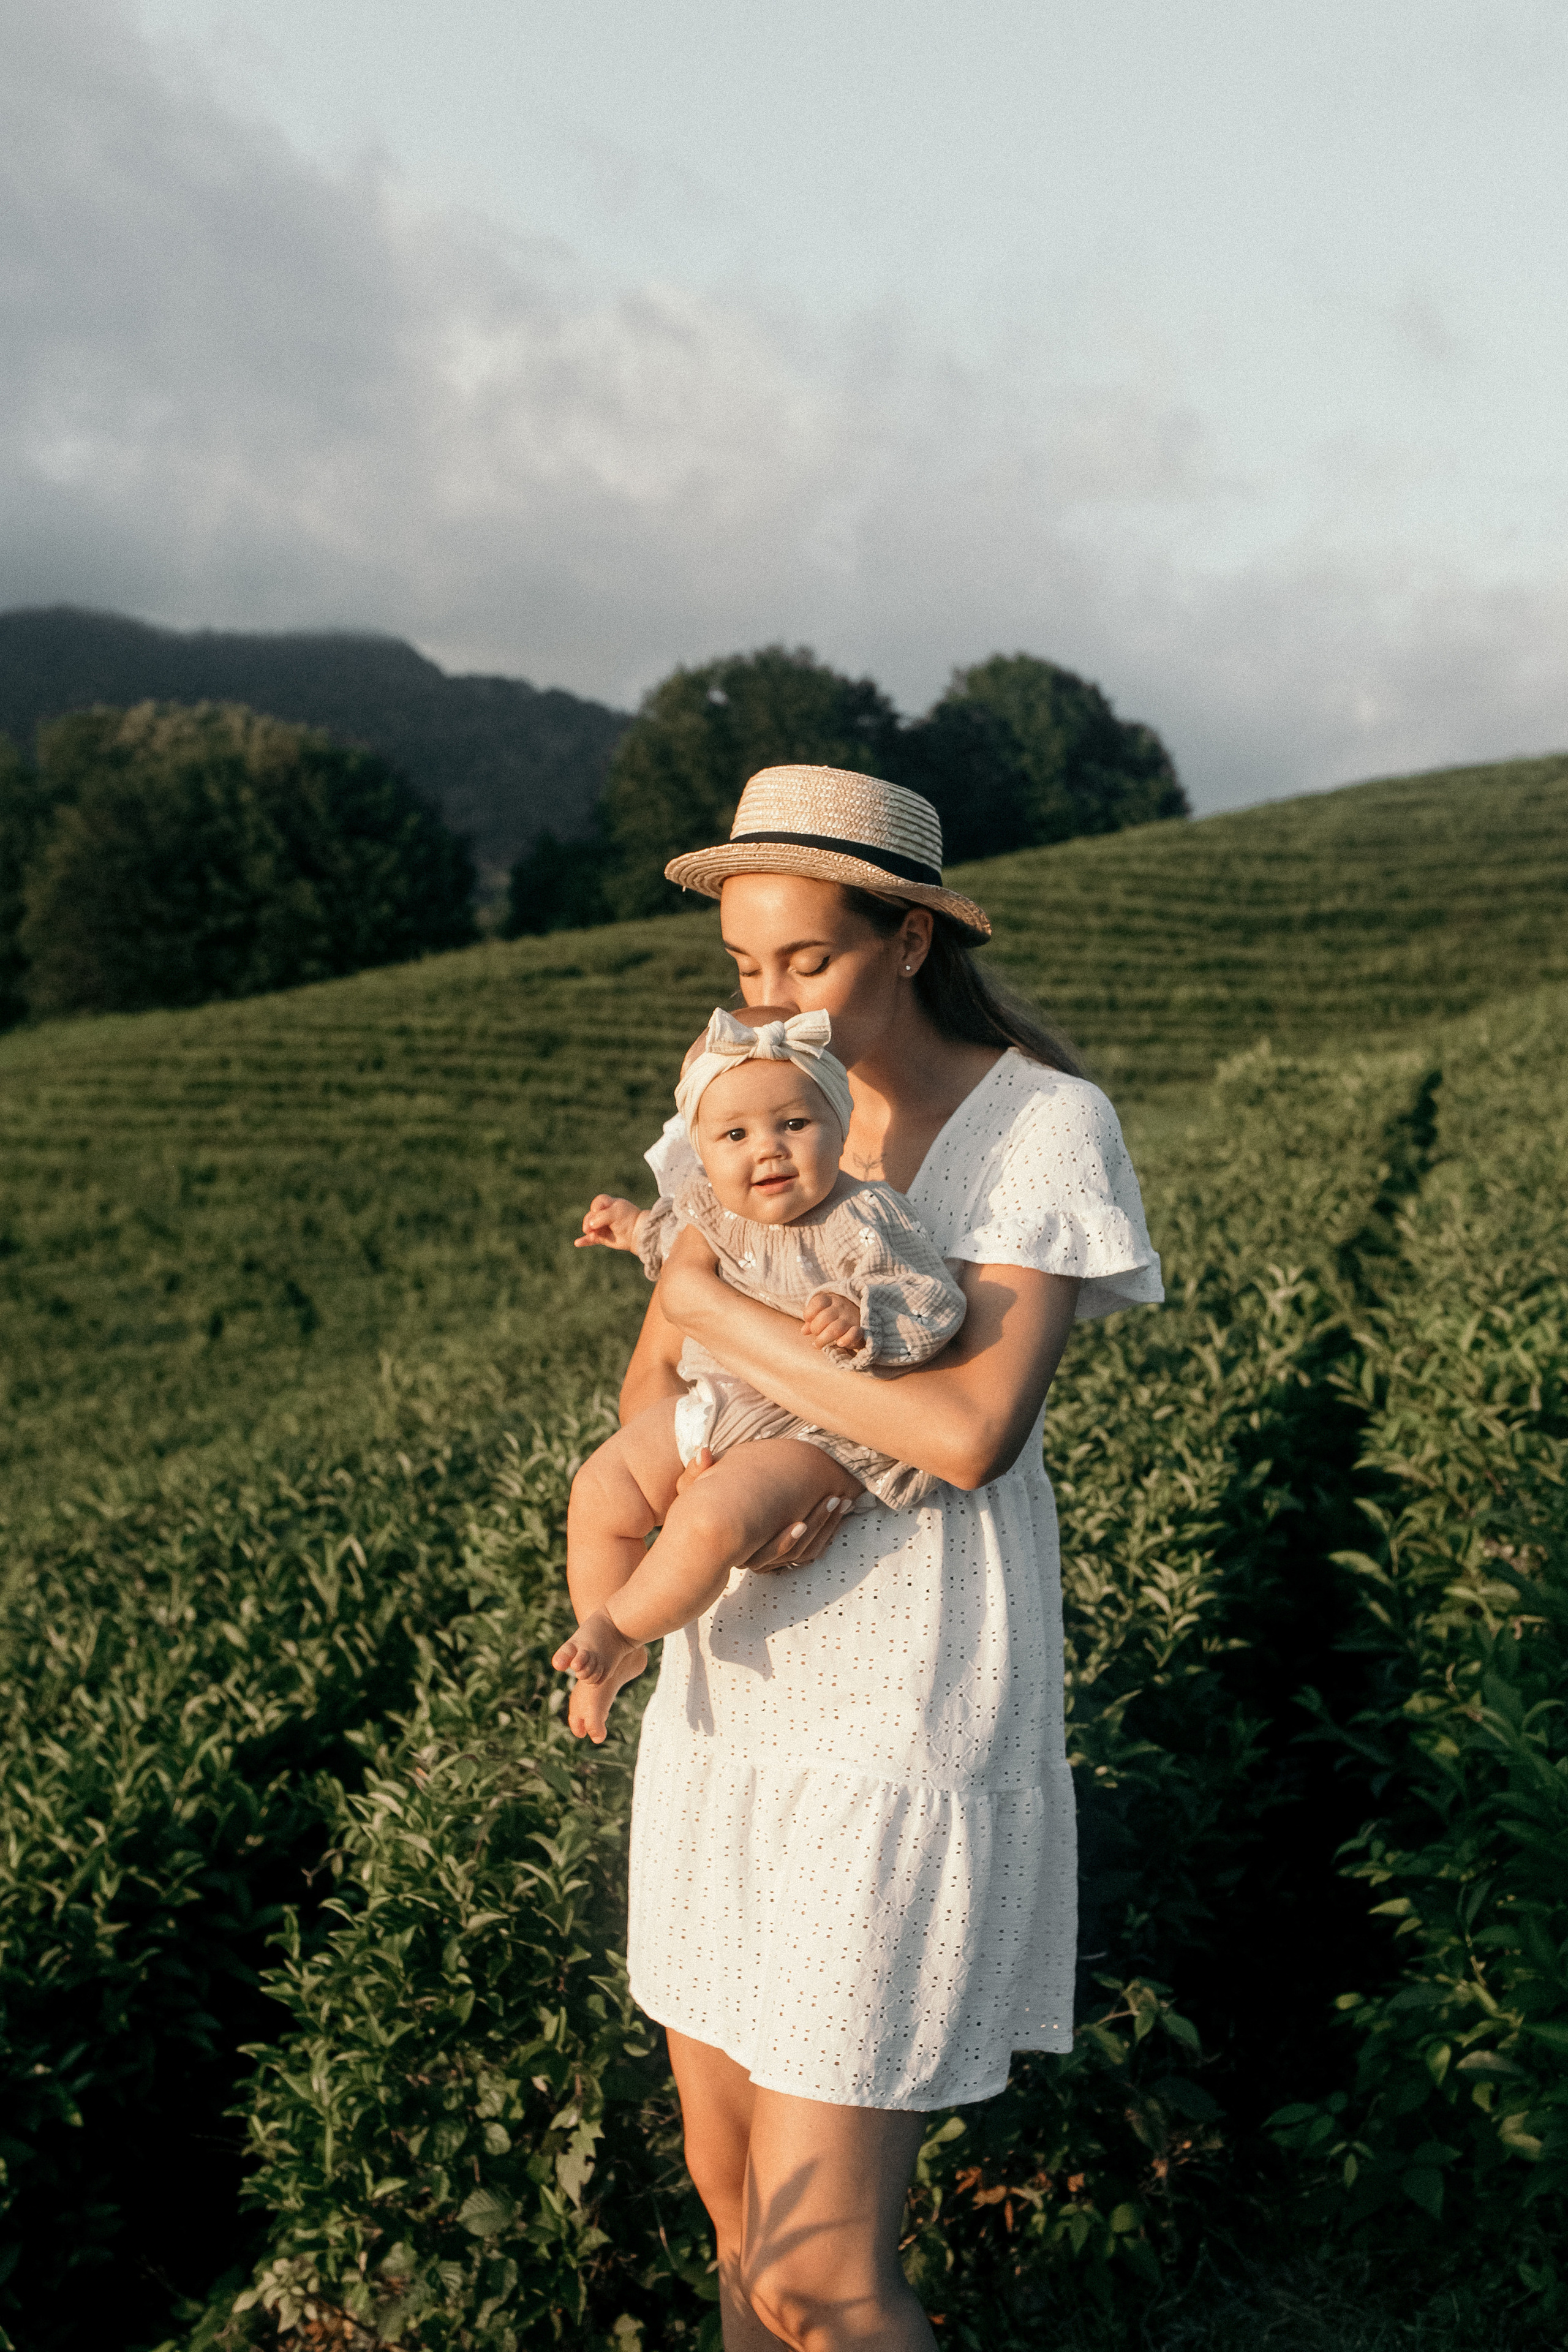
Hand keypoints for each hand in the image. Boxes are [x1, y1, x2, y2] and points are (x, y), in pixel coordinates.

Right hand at [575, 1194, 646, 1251]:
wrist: (639, 1234)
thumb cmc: (628, 1220)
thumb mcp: (616, 1213)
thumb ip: (601, 1217)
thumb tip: (590, 1226)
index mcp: (610, 1205)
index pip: (598, 1202)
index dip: (596, 1206)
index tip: (597, 1210)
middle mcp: (605, 1215)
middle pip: (591, 1215)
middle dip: (589, 1220)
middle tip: (592, 1227)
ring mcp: (603, 1226)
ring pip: (590, 1227)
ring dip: (588, 1230)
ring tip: (591, 1234)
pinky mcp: (603, 1238)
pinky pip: (591, 1239)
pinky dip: (584, 1241)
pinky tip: (577, 1243)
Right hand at [673, 1448, 858, 1571]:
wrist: (696, 1548)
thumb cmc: (695, 1517)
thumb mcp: (691, 1494)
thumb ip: (696, 1473)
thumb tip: (703, 1451)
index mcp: (742, 1537)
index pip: (778, 1539)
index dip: (805, 1522)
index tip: (825, 1498)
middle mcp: (756, 1556)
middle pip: (798, 1547)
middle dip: (822, 1520)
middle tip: (839, 1498)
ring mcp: (768, 1561)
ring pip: (805, 1552)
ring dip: (827, 1527)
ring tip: (842, 1503)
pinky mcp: (778, 1563)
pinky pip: (808, 1555)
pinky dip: (824, 1535)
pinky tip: (836, 1516)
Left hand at [801, 1289, 864, 1354]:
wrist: (862, 1312)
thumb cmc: (836, 1315)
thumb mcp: (823, 1312)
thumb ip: (812, 1321)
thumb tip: (804, 1331)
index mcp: (831, 1300)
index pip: (819, 1302)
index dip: (809, 1313)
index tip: (808, 1320)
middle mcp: (841, 1307)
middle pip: (825, 1317)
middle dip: (815, 1329)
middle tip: (815, 1335)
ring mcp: (851, 1318)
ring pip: (836, 1328)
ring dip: (823, 1339)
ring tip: (817, 1345)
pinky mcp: (860, 1329)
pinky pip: (854, 1334)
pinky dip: (846, 1339)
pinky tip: (839, 1343)